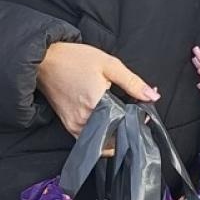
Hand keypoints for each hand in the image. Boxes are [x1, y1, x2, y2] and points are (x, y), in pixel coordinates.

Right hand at [36, 42, 158, 136]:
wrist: (45, 60)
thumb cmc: (76, 59)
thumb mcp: (109, 64)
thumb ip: (133, 83)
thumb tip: (153, 97)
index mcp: (96, 104)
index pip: (125, 123)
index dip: (138, 119)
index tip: (144, 112)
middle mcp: (84, 120)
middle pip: (115, 134)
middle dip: (128, 127)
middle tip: (136, 114)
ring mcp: (74, 126)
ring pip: (103, 139)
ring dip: (116, 132)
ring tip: (123, 116)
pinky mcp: (69, 127)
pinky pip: (91, 138)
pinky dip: (103, 133)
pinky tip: (109, 120)